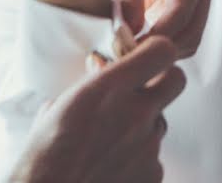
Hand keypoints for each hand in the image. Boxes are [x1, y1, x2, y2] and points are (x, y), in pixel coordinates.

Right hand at [10, 36, 184, 182]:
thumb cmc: (44, 156)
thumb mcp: (58, 106)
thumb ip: (91, 84)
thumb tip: (101, 69)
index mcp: (109, 89)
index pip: (162, 50)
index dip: (157, 50)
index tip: (145, 55)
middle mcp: (136, 113)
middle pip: (177, 80)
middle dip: (163, 80)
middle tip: (144, 89)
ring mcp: (148, 145)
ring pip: (160, 121)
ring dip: (143, 125)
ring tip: (110, 140)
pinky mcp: (153, 173)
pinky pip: (154, 155)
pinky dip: (138, 158)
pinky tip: (113, 164)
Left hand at [111, 0, 215, 58]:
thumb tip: (128, 32)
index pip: (180, 12)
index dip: (156, 36)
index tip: (130, 49)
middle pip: (191, 32)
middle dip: (161, 49)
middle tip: (128, 57)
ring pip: (190, 39)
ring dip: (163, 50)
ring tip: (131, 53)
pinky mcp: (193, 6)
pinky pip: (183, 34)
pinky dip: (164, 44)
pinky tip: (139, 44)